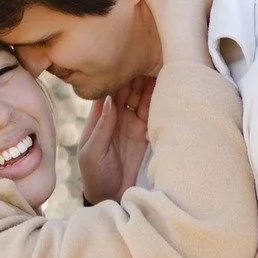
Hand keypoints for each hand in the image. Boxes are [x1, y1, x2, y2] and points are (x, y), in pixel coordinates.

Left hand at [77, 74, 153, 203]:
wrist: (112, 197)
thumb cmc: (95, 176)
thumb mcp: (91, 154)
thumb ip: (101, 128)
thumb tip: (110, 101)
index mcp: (99, 117)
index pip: (107, 91)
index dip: (116, 77)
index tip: (125, 63)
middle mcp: (116, 116)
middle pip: (127, 89)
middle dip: (135, 75)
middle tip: (146, 61)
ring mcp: (132, 122)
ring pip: (142, 96)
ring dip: (149, 83)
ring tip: (158, 67)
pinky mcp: (146, 131)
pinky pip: (153, 110)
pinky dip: (159, 99)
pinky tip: (166, 85)